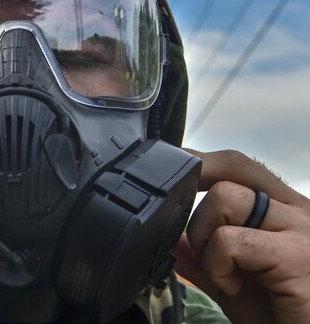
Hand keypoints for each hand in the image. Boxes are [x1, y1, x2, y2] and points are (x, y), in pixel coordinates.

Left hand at [174, 149, 309, 323]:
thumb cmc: (276, 311)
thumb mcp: (232, 279)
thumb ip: (204, 257)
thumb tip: (174, 241)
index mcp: (283, 208)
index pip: (238, 165)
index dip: (200, 163)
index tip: (175, 178)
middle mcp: (298, 210)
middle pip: (231, 168)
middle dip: (200, 205)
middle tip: (204, 246)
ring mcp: (301, 230)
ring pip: (224, 198)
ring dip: (206, 239)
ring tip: (223, 272)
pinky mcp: (298, 257)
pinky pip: (230, 241)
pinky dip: (217, 266)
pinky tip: (232, 287)